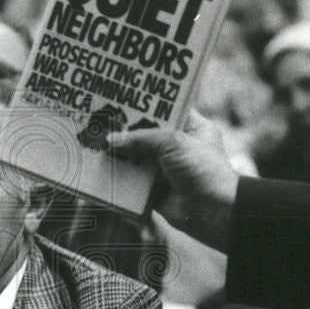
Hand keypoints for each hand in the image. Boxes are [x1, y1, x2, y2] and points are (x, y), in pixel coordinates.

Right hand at [107, 110, 239, 251]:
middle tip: (103, 118)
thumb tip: (111, 140)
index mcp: (192, 128)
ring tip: (97, 140)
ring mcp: (166, 167)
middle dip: (127, 129)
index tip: (123, 98)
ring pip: (138, 156)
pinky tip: (102, 165)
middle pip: (148, 133)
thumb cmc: (202, 169)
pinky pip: (134, 178)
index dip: (146, 105)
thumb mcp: (173, 142)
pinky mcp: (155, 187)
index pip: (166, 110)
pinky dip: (120, 174)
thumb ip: (141, 138)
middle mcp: (178, 145)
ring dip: (121, 152)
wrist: (212, 210)